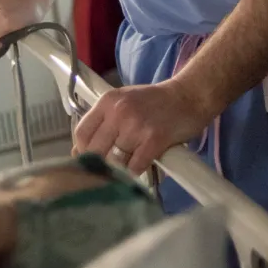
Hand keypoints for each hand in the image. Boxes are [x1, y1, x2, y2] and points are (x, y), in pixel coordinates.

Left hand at [72, 79, 217, 175]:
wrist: (190, 95)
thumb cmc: (156, 101)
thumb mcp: (124, 102)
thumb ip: (103, 123)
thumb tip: (78, 152)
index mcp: (108, 101)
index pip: (81, 133)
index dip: (83, 151)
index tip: (91, 159)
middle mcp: (119, 112)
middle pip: (95, 150)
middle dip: (101, 163)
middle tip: (110, 168)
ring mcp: (136, 126)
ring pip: (115, 161)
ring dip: (120, 169)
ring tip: (127, 167)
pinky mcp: (154, 140)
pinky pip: (134, 167)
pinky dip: (136, 172)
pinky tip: (140, 168)